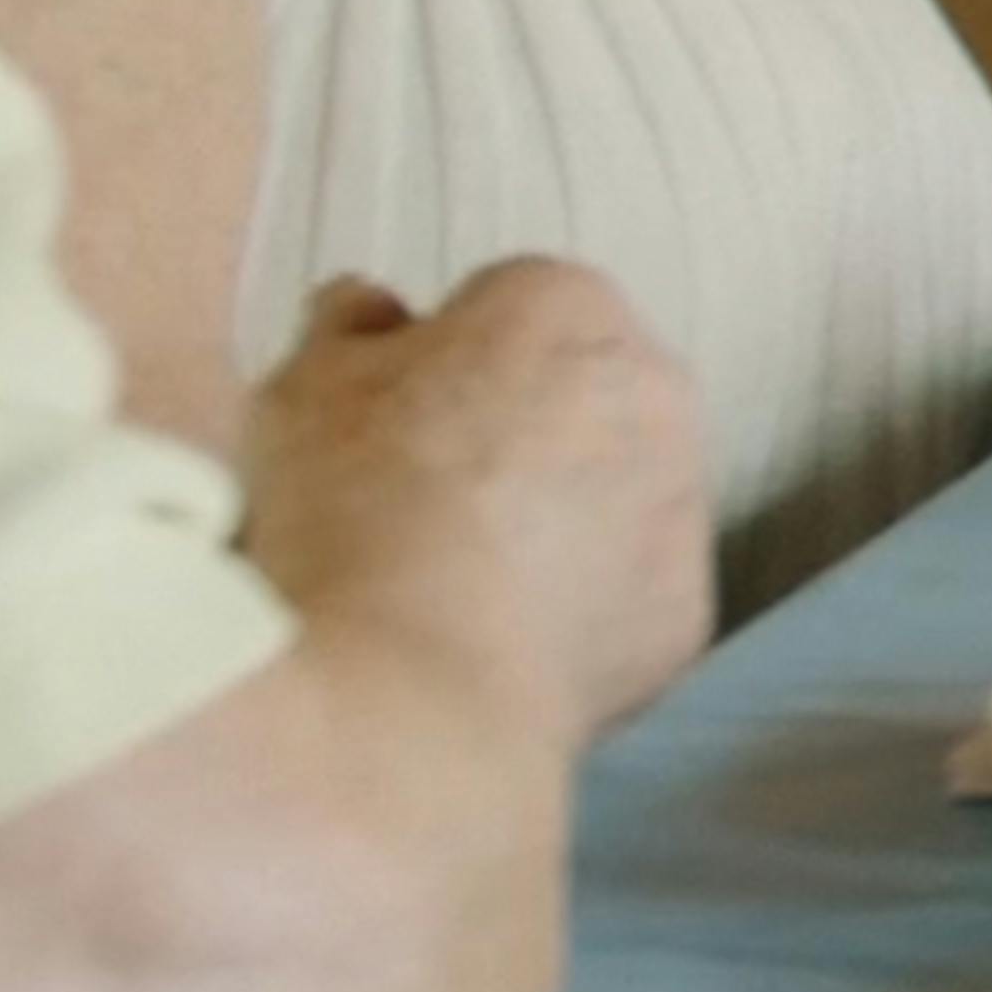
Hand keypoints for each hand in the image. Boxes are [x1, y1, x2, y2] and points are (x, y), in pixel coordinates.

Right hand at [237, 259, 706, 738]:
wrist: (409, 686)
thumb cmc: (350, 510)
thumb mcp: (305, 387)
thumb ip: (349, 329)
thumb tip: (369, 310)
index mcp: (568, 307)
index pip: (507, 305)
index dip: (437, 363)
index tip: (388, 418)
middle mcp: (656, 389)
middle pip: (579, 394)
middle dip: (516, 431)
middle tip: (418, 499)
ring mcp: (685, 504)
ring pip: (613, 494)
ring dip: (555, 521)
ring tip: (451, 580)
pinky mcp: (686, 612)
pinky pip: (626, 595)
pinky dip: (576, 612)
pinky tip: (494, 640)